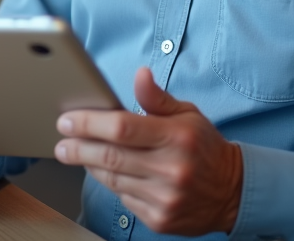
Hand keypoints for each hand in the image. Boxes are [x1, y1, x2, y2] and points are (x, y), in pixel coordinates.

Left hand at [54, 67, 242, 235]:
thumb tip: (140, 74)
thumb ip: (157, 98)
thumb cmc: (203, 147)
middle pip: (110, 156)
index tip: (68, 120)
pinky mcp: (160, 219)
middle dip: (77, 147)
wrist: (232, 191)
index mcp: (177, 136)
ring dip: (89, 165)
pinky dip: (111, 184)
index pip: (122, 128)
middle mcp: (171, 168)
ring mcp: (165, 197)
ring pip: (112, 179)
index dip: (89, 123)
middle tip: (62, 142)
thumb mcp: (187, 114)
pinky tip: (108, 173)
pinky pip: (123, 199)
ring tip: (78, 154)